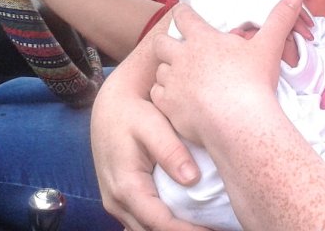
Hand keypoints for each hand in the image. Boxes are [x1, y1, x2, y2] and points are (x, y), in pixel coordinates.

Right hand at [90, 74, 203, 230]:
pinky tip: (185, 221)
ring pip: (145, 230)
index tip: (212, 230)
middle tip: (215, 228)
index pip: (160, 222)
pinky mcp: (121, 200)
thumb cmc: (132, 112)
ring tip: (204, 226)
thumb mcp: (152, 124)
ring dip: (172, 230)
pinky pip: (142, 222)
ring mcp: (116, 203)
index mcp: (126, 186)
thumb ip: (170, 151)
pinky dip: (162, 225)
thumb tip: (192, 179)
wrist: (109, 105)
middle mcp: (117, 201)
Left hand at [151, 0, 302, 144]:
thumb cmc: (253, 81)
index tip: (183, 14)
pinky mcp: (167, 106)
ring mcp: (172, 82)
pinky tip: (178, 101)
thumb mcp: (268, 47)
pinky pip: (157, 95)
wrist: (239, 122)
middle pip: (160, 42)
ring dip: (168, 73)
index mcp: (203, 39)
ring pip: (159, 71)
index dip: (182, 13)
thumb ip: (280, 20)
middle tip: (179, 52)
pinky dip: (165, 96)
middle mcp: (182, 57)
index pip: (183, 16)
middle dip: (167, 44)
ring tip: (183, 80)